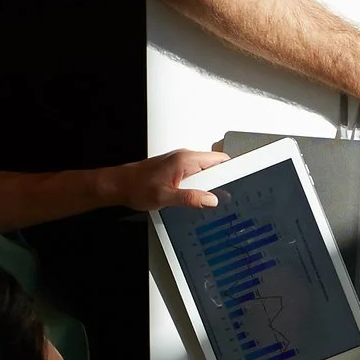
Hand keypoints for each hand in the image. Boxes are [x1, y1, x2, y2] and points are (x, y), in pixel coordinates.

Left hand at [114, 147, 228, 211]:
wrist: (118, 186)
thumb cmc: (136, 187)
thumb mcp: (165, 197)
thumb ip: (190, 198)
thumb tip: (211, 200)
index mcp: (186, 159)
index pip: (220, 160)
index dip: (232, 171)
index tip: (240, 182)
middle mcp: (185, 158)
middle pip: (215, 167)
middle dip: (221, 182)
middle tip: (220, 199)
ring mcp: (181, 164)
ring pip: (206, 173)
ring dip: (209, 187)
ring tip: (205, 201)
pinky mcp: (177, 171)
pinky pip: (196, 177)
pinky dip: (198, 188)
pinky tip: (193, 199)